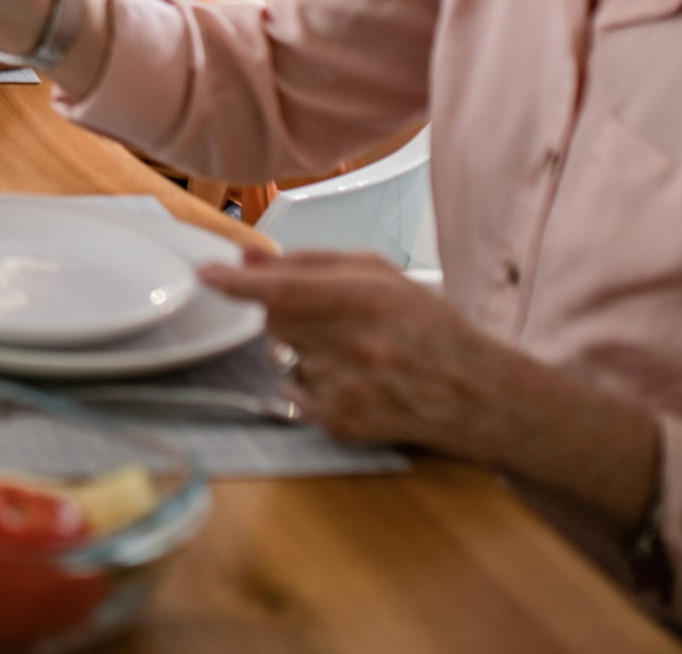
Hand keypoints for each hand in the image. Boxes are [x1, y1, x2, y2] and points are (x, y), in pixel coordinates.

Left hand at [199, 251, 497, 448]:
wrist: (474, 393)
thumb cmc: (428, 327)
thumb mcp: (379, 275)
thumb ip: (310, 262)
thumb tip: (248, 258)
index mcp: (367, 297)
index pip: (282, 290)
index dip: (237, 283)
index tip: (207, 275)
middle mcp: (354, 344)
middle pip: (274, 321)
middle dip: (283, 313)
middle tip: (324, 317)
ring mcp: (346, 388)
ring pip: (283, 355)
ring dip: (301, 349)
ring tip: (350, 352)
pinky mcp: (341, 423)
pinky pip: (295, 391)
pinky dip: (310, 381)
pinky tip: (351, 380)